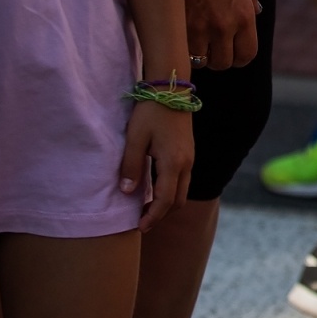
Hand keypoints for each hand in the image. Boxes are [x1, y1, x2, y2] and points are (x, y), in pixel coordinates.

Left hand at [120, 100, 193, 230]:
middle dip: (161, 215)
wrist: (171, 89)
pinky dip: (170, 192)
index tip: (139, 227)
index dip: (153, 217)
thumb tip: (127, 192)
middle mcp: (186, 164)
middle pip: (177, 201)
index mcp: (173, 163)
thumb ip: (131, 166)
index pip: (165, 200)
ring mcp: (190, 158)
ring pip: (182, 191)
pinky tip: (154, 189)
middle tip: (141, 221)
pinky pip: (182, 180)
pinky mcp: (188, 153)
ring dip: (166, 204)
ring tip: (145, 208)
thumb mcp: (135, 138)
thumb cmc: (150, 112)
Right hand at [185, 0, 259, 69]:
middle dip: (219, 57)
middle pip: (223, 63)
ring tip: (197, 40)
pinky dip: (183, 47)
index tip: (233, 51)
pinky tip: (183, 34)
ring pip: (200, 61)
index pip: (246, 55)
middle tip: (213, 46)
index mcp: (244, 16)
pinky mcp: (177, 25)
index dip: (240, 57)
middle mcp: (224, 26)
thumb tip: (256, 12)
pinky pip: (182, 50)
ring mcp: (198, 28)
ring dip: (199, 54)